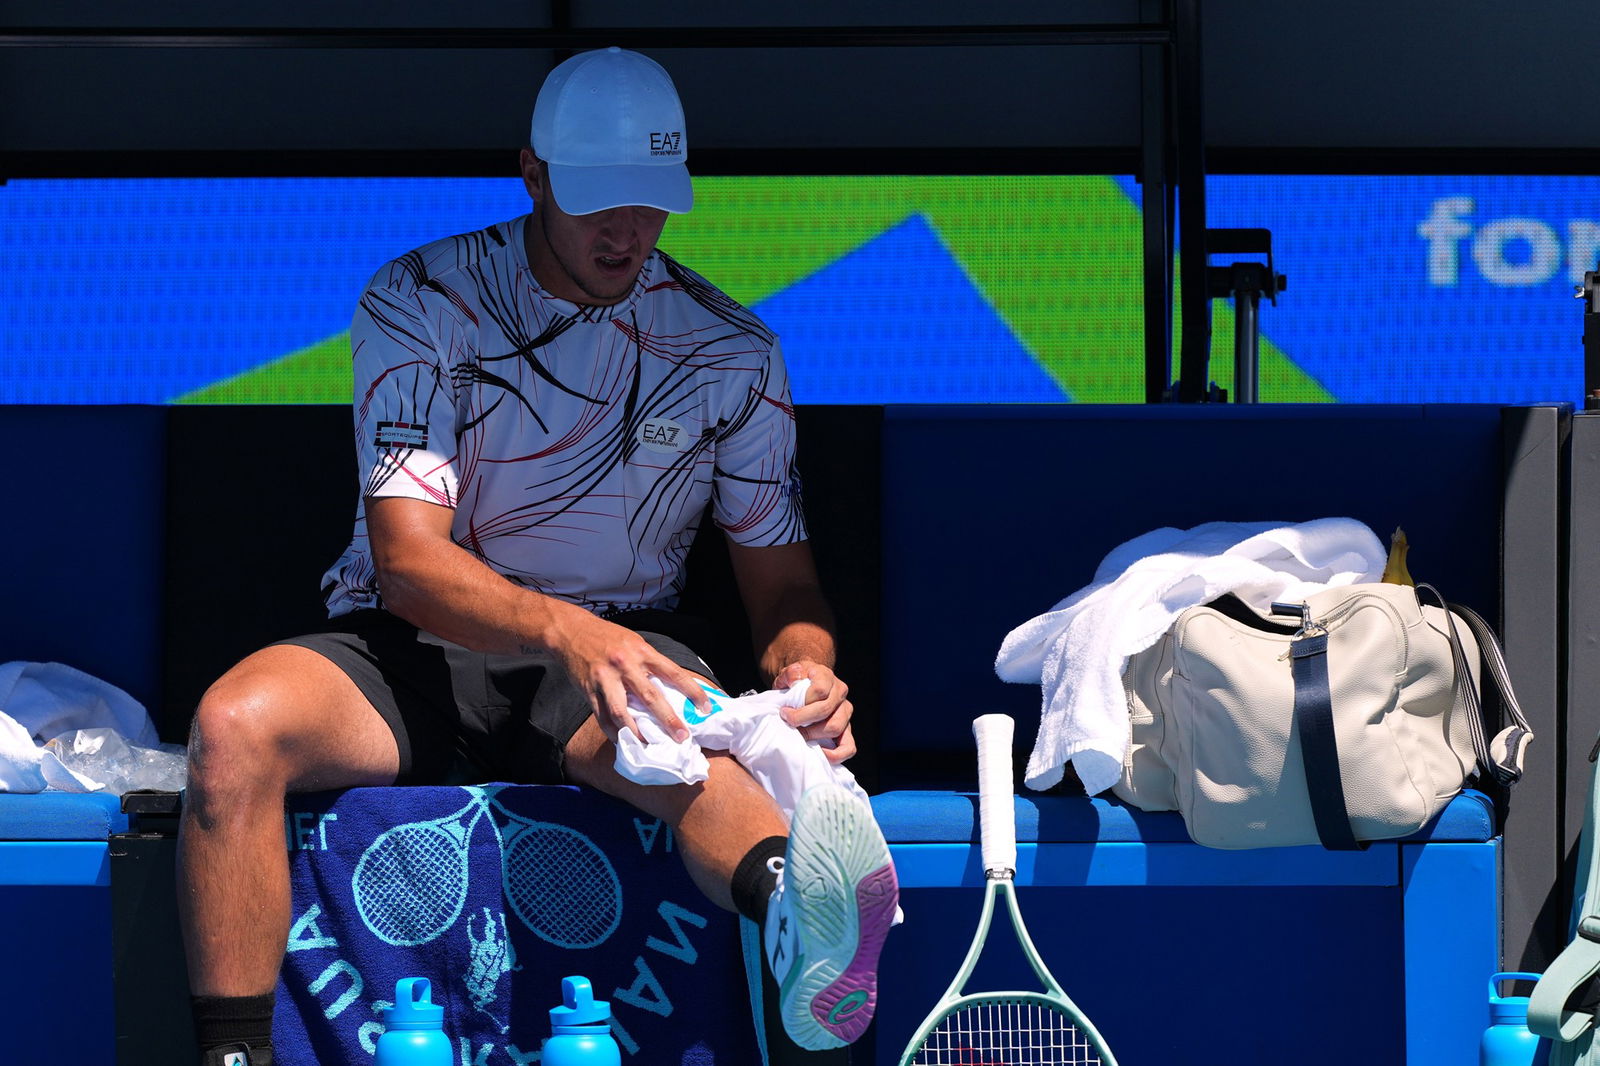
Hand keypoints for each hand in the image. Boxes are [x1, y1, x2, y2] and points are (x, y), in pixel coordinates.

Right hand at [553, 614, 711, 744]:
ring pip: (623, 712)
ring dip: (637, 733)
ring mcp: (605, 679)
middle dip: (668, 720)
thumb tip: (671, 688)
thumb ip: (650, 664)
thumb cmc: (608, 638)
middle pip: (650, 696)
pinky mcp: (588, 690)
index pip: (673, 673)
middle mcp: (625, 665)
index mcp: (642, 652)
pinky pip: (602, 717)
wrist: (570, 631)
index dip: (692, 691)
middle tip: (682, 737)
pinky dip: (614, 733)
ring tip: (649, 747)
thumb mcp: (635, 643)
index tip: (705, 708)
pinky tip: (623, 742)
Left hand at [774, 660, 855, 763]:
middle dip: (803, 721)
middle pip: (826, 711)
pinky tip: (818, 752)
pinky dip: (834, 755)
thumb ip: (791, 674)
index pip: (819, 691)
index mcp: (827, 677)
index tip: (784, 711)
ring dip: (813, 735)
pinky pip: (848, 747)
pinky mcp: (846, 730)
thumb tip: (795, 683)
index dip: (801, 705)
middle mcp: (840, 693)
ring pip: (835, 728)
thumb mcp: (789, 672)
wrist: (802, 685)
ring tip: (798, 735)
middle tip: (788, 724)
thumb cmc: (795, 682)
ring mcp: (845, 712)